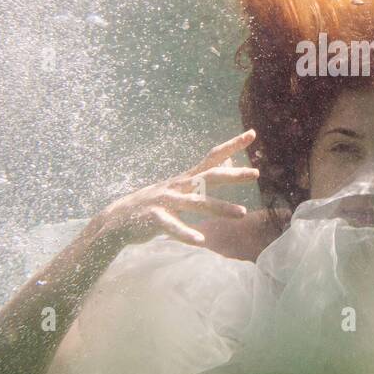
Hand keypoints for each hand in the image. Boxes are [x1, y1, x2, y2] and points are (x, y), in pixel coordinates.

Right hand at [94, 130, 259, 247]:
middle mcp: (178, 186)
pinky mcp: (154, 219)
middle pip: (209, 177)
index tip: (252, 133)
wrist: (117, 219)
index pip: (212, 157)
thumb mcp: (181, 186)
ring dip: (220, 207)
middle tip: (255, 173)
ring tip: (242, 214)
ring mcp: (165, 201)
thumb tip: (230, 160)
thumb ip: (206, 174)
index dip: (232, 145)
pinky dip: (186, 233)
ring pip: (196, 203)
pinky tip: (201, 240)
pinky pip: (173, 227)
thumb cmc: (156, 202)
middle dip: (232, 175)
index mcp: (186, 178)